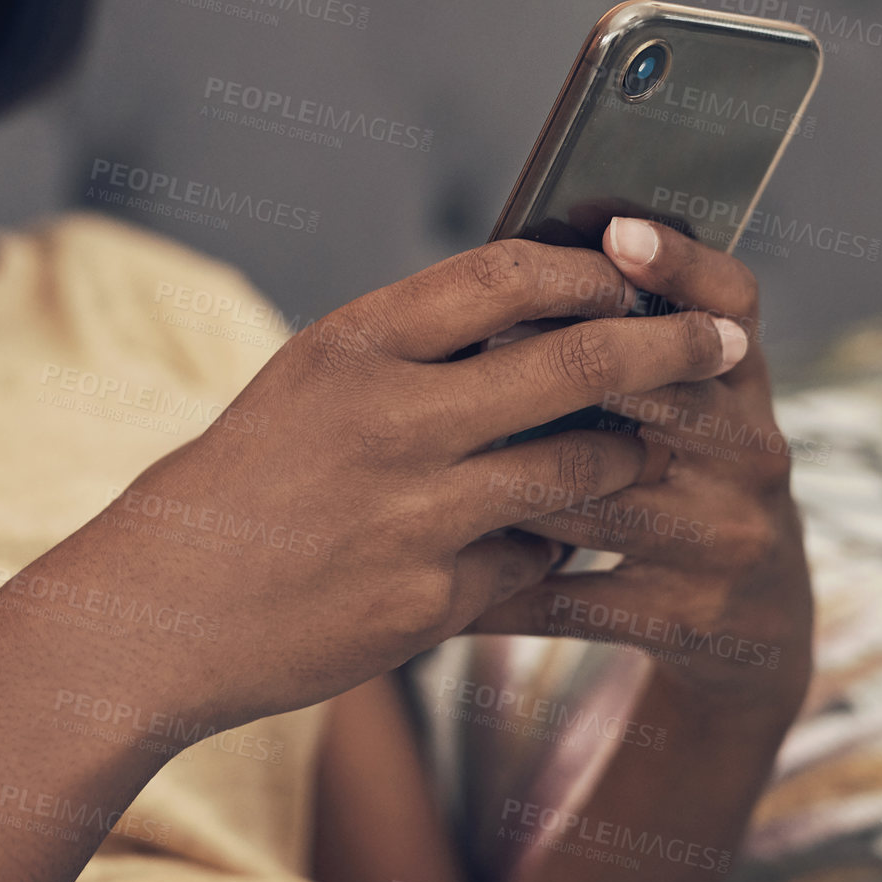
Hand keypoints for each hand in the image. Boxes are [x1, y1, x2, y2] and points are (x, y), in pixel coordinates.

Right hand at [28, 237, 747, 733]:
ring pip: (582, 468)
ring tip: (629, 455)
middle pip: (577, 359)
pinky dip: (551, 549)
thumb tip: (537, 314)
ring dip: (623, 458)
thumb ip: (410, 348)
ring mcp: (415, 514)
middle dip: (670, 348)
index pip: (508, 271)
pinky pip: (537, 562)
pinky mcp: (430, 602)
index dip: (591, 269)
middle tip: (723, 346)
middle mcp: (390, 419)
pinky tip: (538, 545)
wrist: (158, 613)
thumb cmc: (237, 483)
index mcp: (351, 345)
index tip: (637, 277)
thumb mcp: (305, 381)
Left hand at [471, 218, 813, 719]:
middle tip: (487, 342)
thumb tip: (520, 260)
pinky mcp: (686, 615)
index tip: (618, 231)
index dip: (683, 264)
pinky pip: (567, 597)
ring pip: (600, 494)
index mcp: (742, 384)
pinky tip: (431, 578)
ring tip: (428, 459)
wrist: (753, 625)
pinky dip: (492, 590)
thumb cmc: (683, 482)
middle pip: (668, 396)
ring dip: (510, 479)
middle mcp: (751, 452)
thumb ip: (624, 348)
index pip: (736, 303)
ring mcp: (724, 538)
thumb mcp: (684, 411)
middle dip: (577, 369)